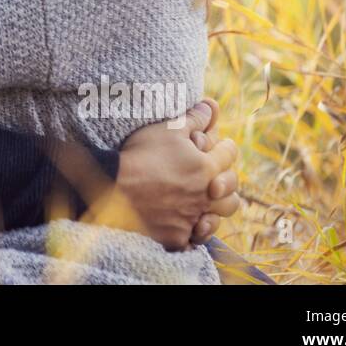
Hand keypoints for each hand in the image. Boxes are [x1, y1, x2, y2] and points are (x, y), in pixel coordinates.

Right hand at [91, 97, 240, 250]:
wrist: (114, 189)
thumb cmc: (140, 155)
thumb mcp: (166, 129)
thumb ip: (193, 119)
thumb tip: (210, 106)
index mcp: (206, 167)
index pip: (229, 155)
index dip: (227, 147)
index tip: (223, 145)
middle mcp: (205, 195)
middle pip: (231, 192)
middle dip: (227, 183)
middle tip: (217, 178)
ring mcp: (191, 219)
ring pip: (217, 218)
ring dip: (215, 210)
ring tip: (206, 205)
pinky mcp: (177, 237)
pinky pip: (194, 239)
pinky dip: (193, 232)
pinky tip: (187, 225)